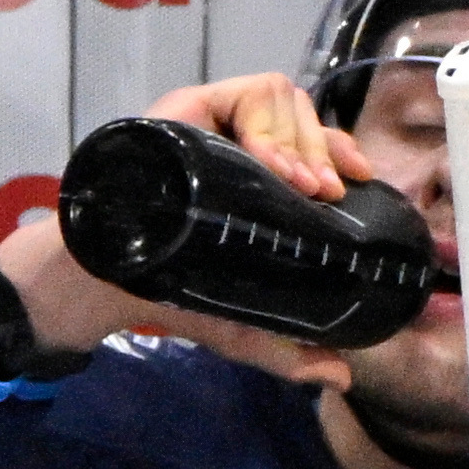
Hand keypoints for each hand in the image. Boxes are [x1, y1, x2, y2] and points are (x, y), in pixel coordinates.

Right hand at [0, 71, 366, 392]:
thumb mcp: (239, 326)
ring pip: (281, 95)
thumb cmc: (170, 293)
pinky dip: (266, 122)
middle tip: (322, 192)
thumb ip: (288, 351)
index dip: (339, 148)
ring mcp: (208, 123)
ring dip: (298, 137)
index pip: (312, 138)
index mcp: (255, 176)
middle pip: (303, 112)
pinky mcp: (185, 111)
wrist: (110, 283)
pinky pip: (248, 91)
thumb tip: (340, 377)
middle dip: (323, 148)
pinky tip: (267, 163)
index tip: (359, 178)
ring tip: (295, 183)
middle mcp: (233, 141)